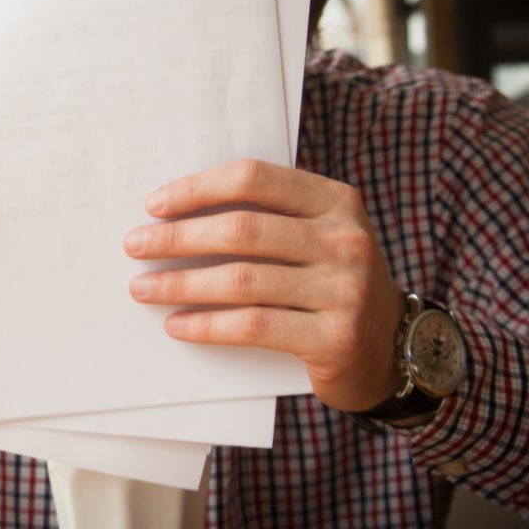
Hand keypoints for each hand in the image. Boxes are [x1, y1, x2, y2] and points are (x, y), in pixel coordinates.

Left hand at [124, 159, 403, 411]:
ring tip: (143, 288)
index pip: (254, 179)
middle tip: (134, 246)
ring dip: (181, 284)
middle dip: (177, 238)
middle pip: (242, 229)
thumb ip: (268, 218)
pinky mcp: (335, 338)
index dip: (198, 189)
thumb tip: (177, 214)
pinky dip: (207, 325)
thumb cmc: (334, 284)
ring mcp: (345, 290)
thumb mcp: (317, 237)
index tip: (155, 205)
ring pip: (242, 280)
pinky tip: (177, 324)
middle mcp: (346, 240)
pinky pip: (254, 326)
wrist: (394, 349)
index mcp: (336, 201)